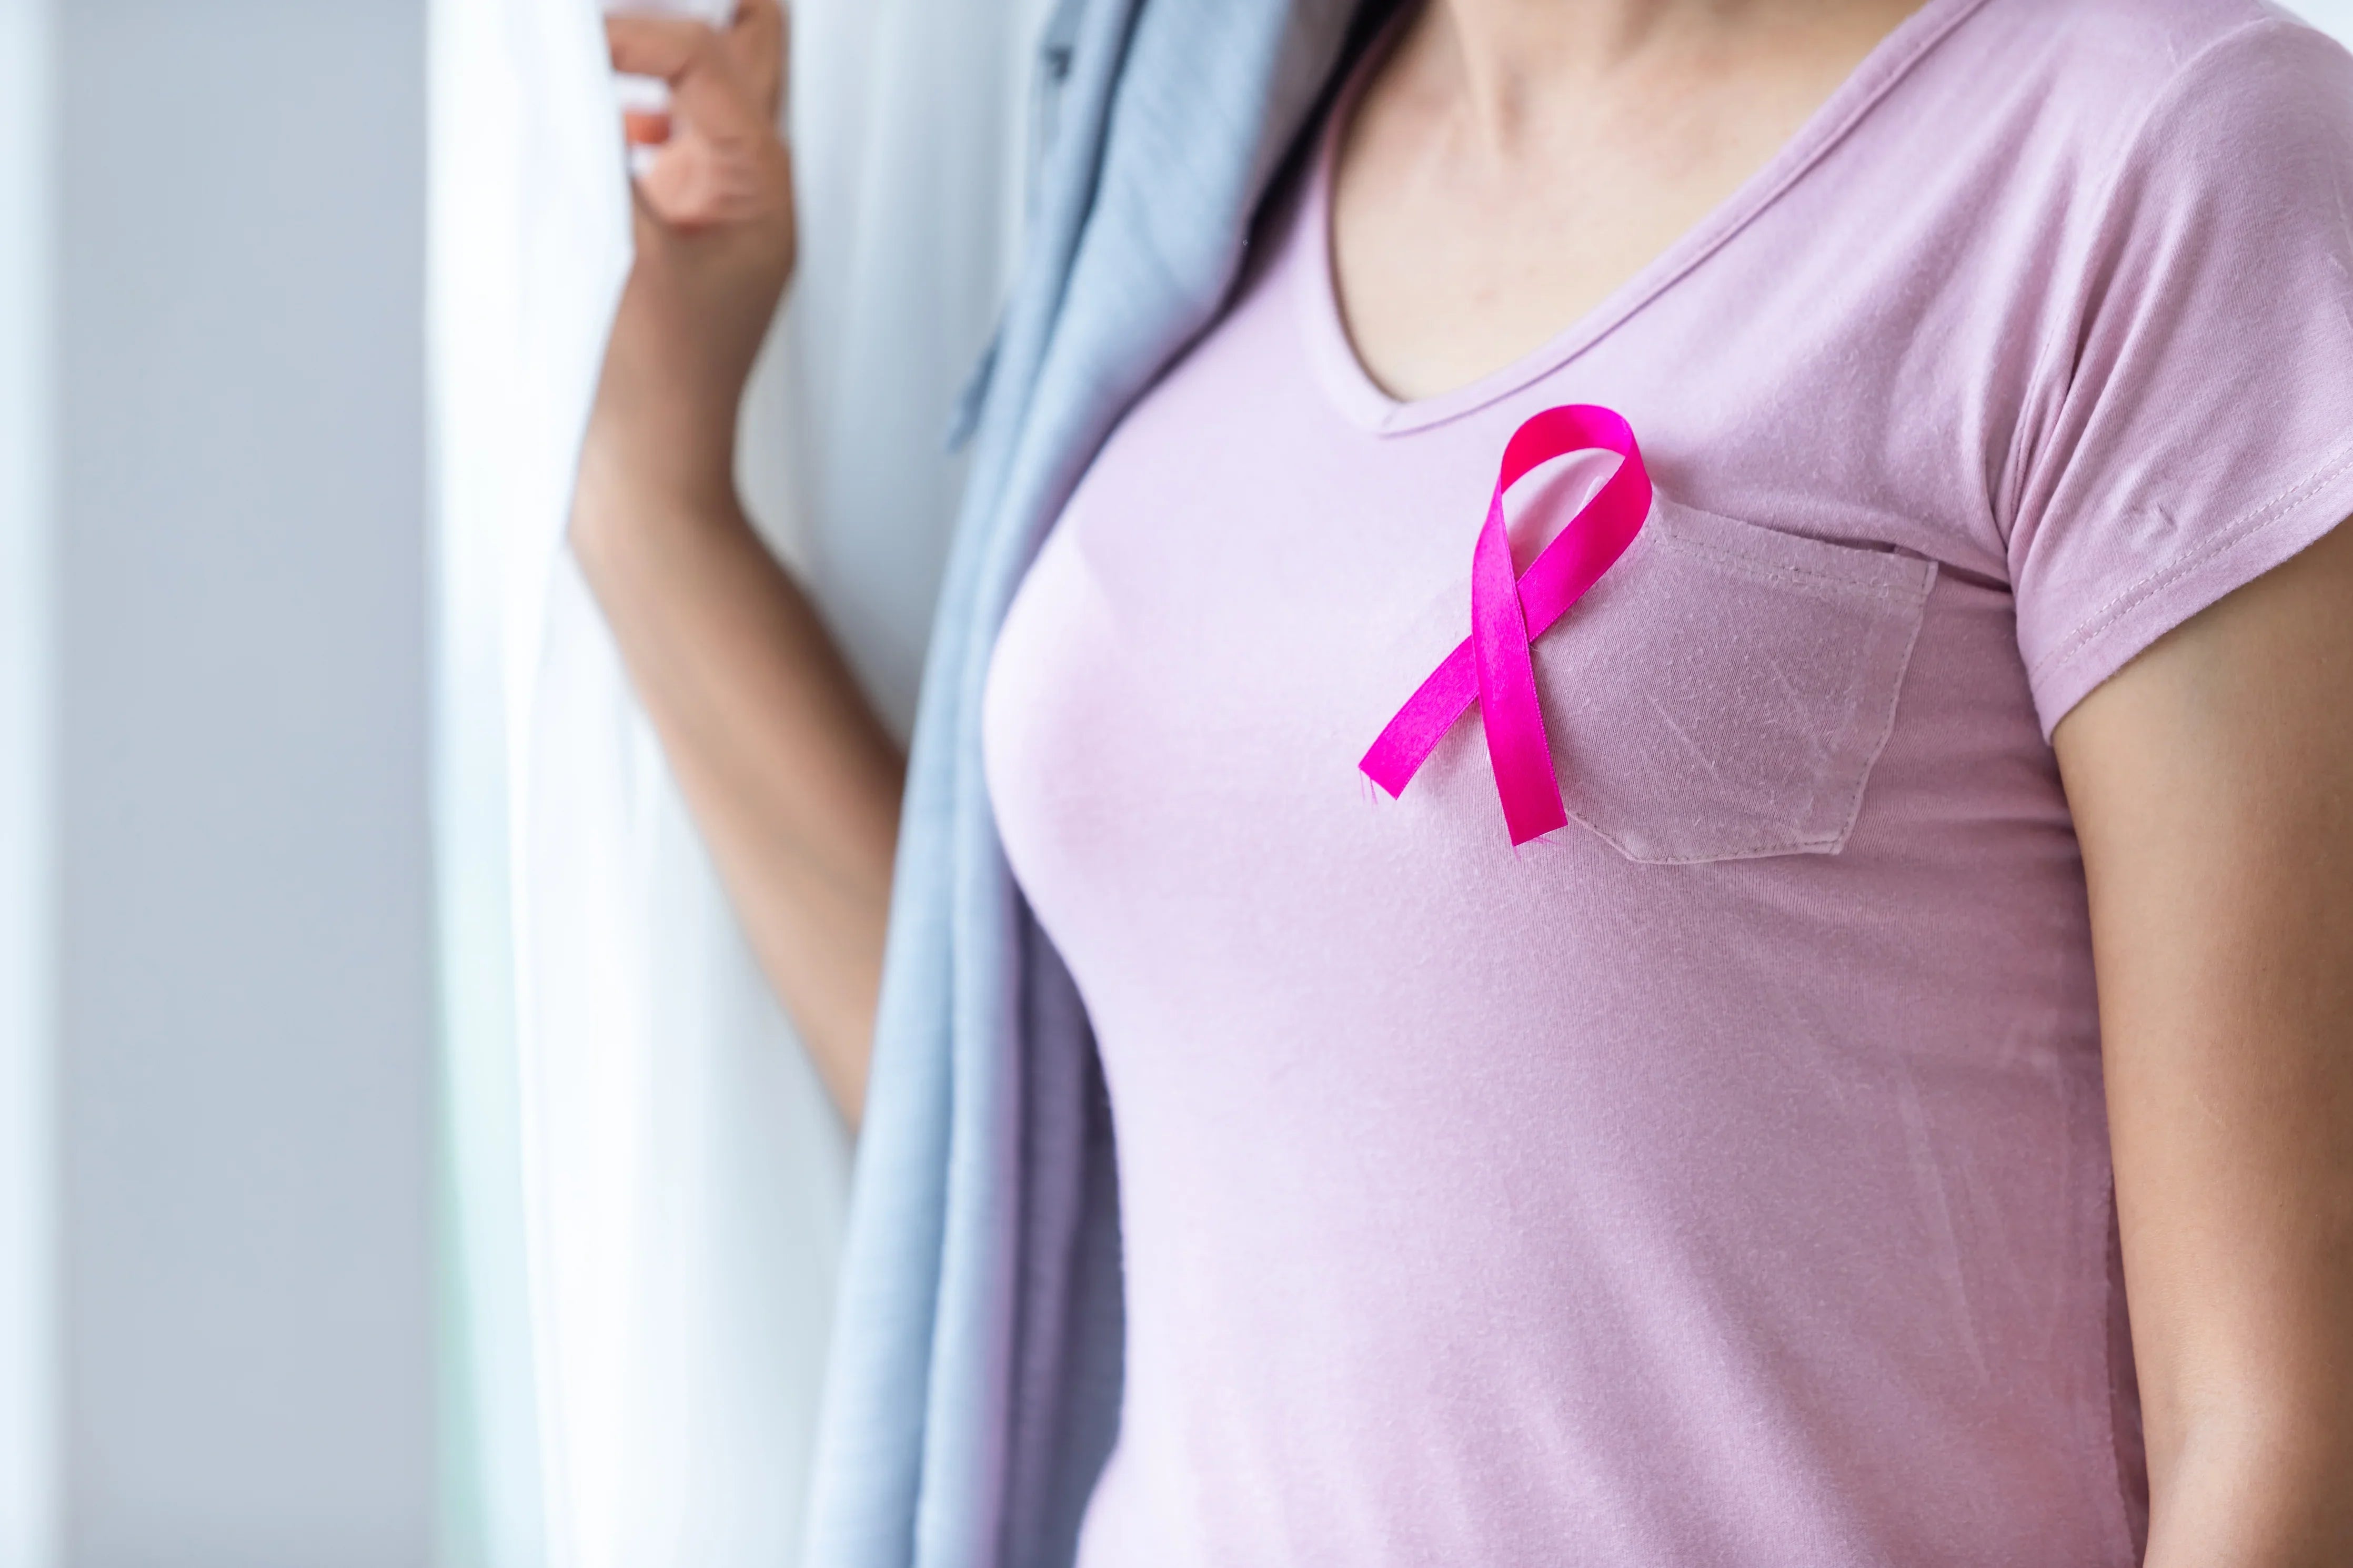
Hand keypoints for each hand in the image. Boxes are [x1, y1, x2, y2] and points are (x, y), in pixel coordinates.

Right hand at [582, 0, 793, 524]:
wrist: (646, 481)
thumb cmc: (652, 393)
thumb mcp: (626, 249)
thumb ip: (603, 152)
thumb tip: (578, 72)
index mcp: (759, 190)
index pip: (710, 62)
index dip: (644, 32)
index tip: (580, 36)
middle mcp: (747, 194)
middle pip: (747, 59)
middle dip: (707, 14)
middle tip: (666, 7)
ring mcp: (713, 215)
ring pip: (708, 97)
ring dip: (667, 53)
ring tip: (611, 40)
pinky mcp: (673, 239)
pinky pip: (666, 146)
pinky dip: (635, 111)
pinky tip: (602, 117)